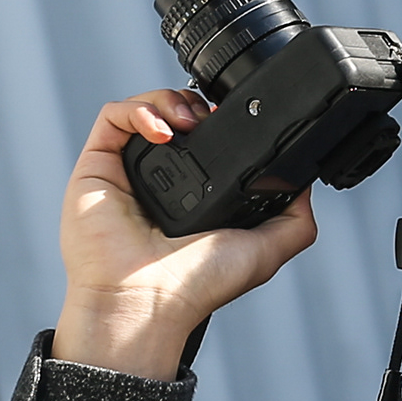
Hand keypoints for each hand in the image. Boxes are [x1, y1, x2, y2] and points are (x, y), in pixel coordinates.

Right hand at [51, 89, 317, 377]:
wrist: (147, 301)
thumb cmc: (195, 286)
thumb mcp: (264, 251)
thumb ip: (294, 220)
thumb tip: (304, 183)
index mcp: (191, 196)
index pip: (204, 139)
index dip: (219, 120)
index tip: (233, 119)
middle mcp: (157, 181)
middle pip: (174, 114)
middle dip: (196, 104)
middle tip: (211, 118)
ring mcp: (124, 171)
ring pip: (144, 107)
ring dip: (170, 99)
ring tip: (189, 121)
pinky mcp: (96, 166)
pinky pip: (112, 115)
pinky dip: (140, 109)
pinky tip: (163, 129)